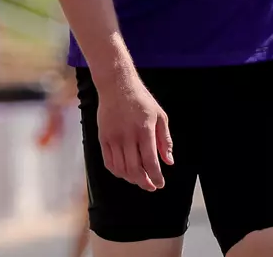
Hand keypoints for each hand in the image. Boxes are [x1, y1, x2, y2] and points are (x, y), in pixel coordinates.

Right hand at [97, 72, 172, 190]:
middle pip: (134, 169)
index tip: (160, 184)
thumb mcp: (160, 116)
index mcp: (144, 130)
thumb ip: (165, 140)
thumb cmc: (141, 100)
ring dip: (131, 179)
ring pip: (121, 169)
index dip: (156, 177)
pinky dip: (117, 172)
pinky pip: (108, 162)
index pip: (150, 162)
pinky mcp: (103, 138)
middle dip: (144, 182)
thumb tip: (169, 161)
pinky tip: (125, 173)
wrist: (117, 85)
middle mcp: (127, 136)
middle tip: (151, 187)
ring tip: (139, 180)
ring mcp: (113, 137)